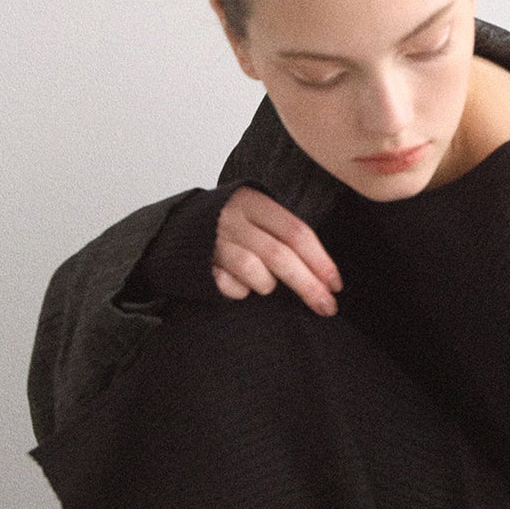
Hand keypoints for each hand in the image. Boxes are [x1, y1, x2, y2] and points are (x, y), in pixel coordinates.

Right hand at [211, 185, 343, 316]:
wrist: (174, 229)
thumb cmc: (228, 226)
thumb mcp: (255, 216)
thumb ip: (283, 235)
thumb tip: (324, 275)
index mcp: (253, 202)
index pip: (296, 232)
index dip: (320, 261)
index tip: (335, 285)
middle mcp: (233, 219)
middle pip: (280, 255)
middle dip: (308, 285)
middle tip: (326, 306)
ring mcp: (214, 242)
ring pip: (255, 272)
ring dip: (267, 285)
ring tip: (264, 285)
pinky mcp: (198, 265)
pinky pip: (230, 287)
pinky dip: (239, 291)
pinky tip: (238, 285)